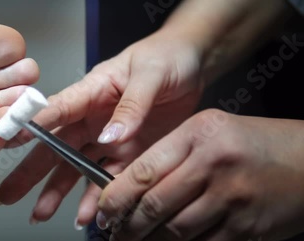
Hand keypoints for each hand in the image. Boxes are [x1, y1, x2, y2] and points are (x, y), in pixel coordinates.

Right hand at [0, 29, 203, 225]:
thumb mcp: (150, 74)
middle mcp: (93, 117)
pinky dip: (97, 197)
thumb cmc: (166, 56)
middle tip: (7, 194)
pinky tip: (86, 214)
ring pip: (74, 167)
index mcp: (92, 90)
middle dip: (29, 171)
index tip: (9, 141)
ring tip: (41, 214)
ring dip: (57, 191)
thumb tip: (111, 136)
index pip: (56, 109)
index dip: (32, 125)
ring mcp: (108, 137)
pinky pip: (108, 177)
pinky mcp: (128, 152)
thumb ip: (131, 105)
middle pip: (55, 146)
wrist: (192, 65)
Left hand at [98, 109, 303, 240]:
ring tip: (134, 240)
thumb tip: (130, 184)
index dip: (115, 196)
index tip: (103, 209)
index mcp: (199, 135)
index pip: (144, 170)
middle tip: (114, 232)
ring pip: (175, 231)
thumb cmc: (255, 143)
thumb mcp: (209, 129)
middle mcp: (213, 165)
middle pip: (155, 205)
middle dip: (127, 225)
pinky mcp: (247, 227)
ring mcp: (232, 199)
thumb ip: (171, 151)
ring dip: (149, 240)